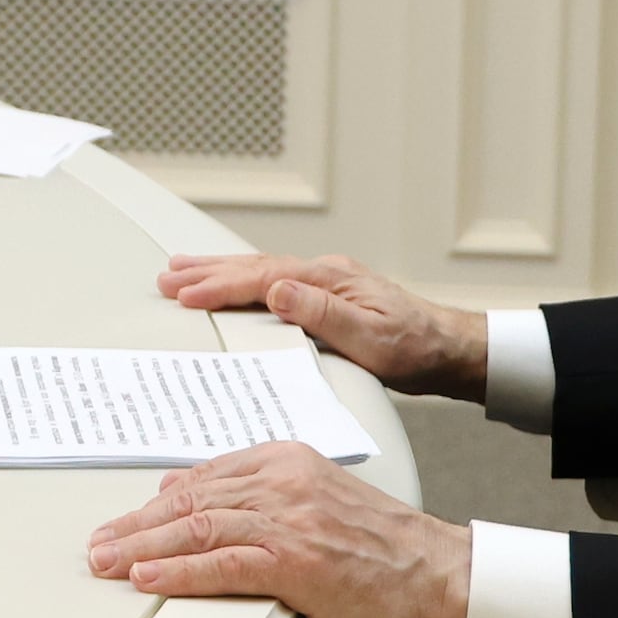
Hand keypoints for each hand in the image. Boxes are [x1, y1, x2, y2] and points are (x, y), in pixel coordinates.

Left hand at [87, 442, 472, 617]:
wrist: (435, 572)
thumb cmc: (380, 543)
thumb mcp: (311, 496)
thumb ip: (252, 489)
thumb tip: (185, 488)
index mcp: (284, 459)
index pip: (204, 476)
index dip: (155, 502)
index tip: (123, 519)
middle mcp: (282, 481)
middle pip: (191, 501)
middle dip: (136, 525)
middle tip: (98, 543)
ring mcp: (287, 519)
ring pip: (197, 528)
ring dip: (142, 547)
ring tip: (107, 561)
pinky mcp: (294, 560)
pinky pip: (222, 564)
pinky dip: (178, 571)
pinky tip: (148, 577)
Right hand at [158, 254, 487, 398]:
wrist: (450, 350)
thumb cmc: (416, 350)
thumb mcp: (372, 341)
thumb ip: (323, 315)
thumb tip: (278, 290)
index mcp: (329, 281)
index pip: (263, 278)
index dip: (221, 285)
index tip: (185, 292)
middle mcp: (324, 275)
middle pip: (254, 267)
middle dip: (207, 271)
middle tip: (167, 277)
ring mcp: (325, 283)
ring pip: (261, 270)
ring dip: (220, 271)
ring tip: (183, 271)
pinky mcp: (327, 296)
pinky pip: (273, 281)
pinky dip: (244, 281)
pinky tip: (233, 283)